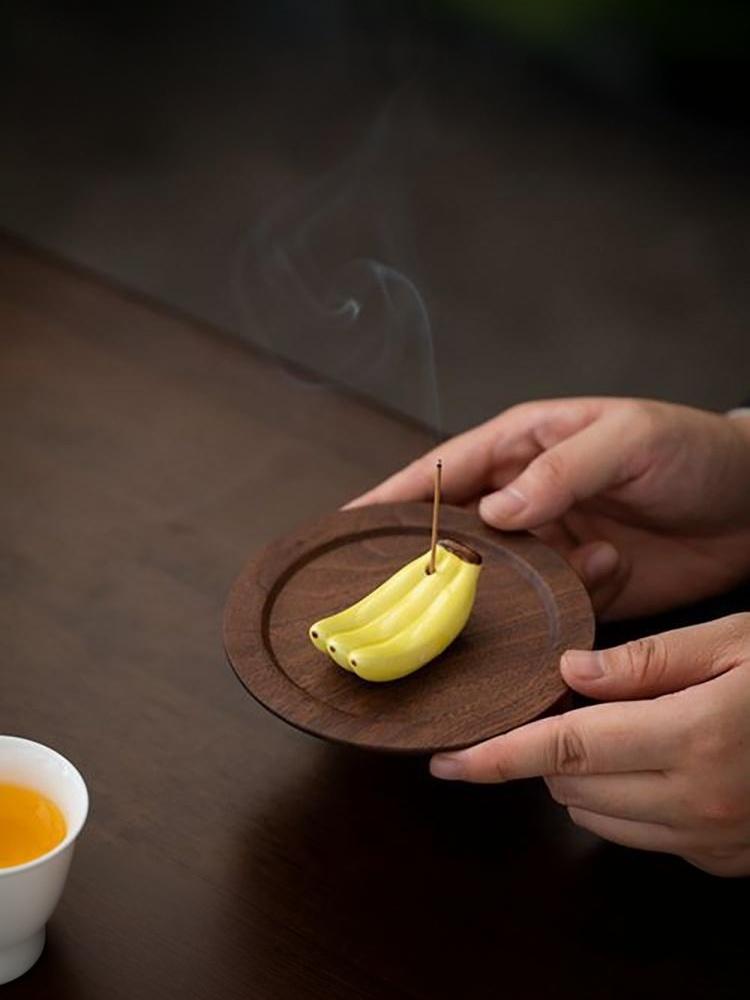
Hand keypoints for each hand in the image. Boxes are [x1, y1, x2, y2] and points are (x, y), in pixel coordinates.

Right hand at [346, 398, 749, 619]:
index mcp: (526, 445)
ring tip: (536, 581)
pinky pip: (548, 604)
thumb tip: (496, 510)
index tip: (348, 524)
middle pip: (459, 530)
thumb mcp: (627, 438)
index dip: (395, 496)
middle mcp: (529, 496)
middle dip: (435, 557)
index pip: (445, 469)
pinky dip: (563, 602)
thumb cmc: (691, 450)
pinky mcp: (582, 586)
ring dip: (509, 587)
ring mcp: (553, 544)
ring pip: (500, 576)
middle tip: (403, 590)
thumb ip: (562, 467)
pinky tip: (602, 576)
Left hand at [430, 614, 749, 875]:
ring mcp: (714, 840)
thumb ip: (648, 661)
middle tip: (578, 702)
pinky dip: (629, 802)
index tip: (443, 762)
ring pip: (601, 818)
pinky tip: (661, 760)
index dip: (494, 758)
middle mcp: (697, 802)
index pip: (563, 753)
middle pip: (573, 787)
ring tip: (623, 726)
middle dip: (552, 749)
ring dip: (586, 777)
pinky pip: (645, 836)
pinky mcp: (727, 859)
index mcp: (692, 739)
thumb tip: (569, 675)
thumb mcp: (735, 641)